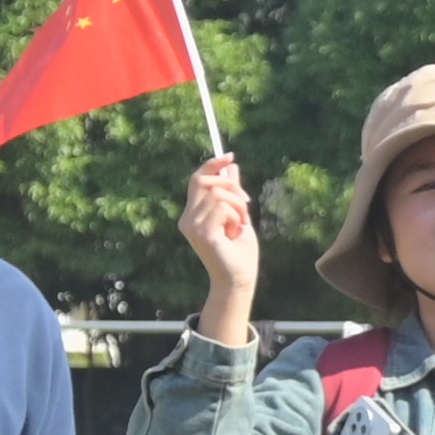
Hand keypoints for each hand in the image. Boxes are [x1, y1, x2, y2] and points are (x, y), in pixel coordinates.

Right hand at [175, 151, 261, 331]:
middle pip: (203, 180)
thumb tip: (231, 166)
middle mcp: (187, 218)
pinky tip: (236, 232)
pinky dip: (236, 216)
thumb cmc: (240, 252)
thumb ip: (232, 192)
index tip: (230, 155)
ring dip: (238, 206)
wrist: (240, 279)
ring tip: (240, 225)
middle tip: (246, 202)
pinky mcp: (202, 233)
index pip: (197, 179)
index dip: (212, 164)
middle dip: (230, 185)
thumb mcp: (239, 215)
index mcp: (193, 214)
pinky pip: (222, 208)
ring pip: (218, 194)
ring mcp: (192, 226)